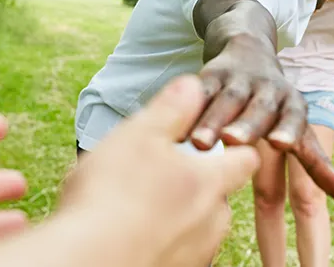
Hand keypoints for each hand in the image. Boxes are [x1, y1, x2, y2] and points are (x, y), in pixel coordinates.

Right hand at [59, 75, 259, 266]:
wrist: (87, 260)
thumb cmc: (111, 195)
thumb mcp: (139, 135)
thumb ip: (172, 108)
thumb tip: (193, 84)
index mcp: (211, 181)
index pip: (246, 157)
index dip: (232, 144)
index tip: (205, 140)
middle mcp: (214, 221)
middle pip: (220, 193)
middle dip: (197, 182)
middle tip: (157, 173)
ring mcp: (197, 253)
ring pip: (200, 224)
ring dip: (179, 213)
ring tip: (139, 204)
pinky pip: (180, 250)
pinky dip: (163, 238)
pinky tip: (132, 230)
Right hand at [190, 35, 333, 202]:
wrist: (248, 53)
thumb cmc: (276, 109)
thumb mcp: (299, 131)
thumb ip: (317, 165)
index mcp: (292, 107)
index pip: (293, 118)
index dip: (288, 129)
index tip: (281, 142)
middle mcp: (268, 91)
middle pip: (259, 109)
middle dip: (248, 123)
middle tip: (235, 139)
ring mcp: (237, 82)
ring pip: (225, 100)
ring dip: (213, 119)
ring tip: (201, 142)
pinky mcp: (209, 77)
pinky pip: (198, 92)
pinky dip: (188, 107)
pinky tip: (173, 126)